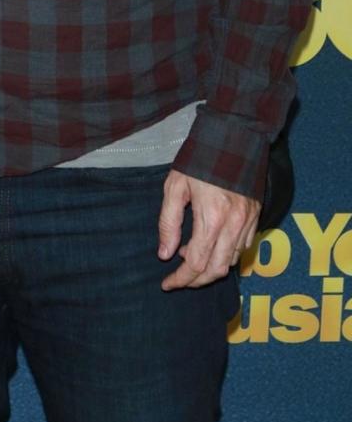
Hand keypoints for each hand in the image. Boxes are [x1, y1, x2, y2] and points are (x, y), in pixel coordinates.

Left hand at [157, 169, 258, 291]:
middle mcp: (234, 225)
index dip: (181, 279)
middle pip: (217, 270)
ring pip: (231, 262)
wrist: (234, 137)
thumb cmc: (199, 159)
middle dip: (196, 281)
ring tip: (190, 252)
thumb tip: (165, 254)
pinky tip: (210, 244)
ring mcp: (249, 223)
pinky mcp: (257, 217)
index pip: (197, 263)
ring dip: (210, 267)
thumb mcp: (175, 186)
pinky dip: (226, 255)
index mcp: (212, 218)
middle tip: (178, 278)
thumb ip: (168, 223)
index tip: (167, 284)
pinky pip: (243, 248)